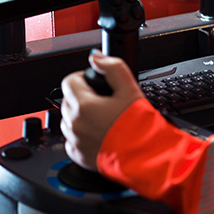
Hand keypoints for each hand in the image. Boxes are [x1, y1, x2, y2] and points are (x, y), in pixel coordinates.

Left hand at [60, 50, 142, 170]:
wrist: (145, 156)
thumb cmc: (139, 127)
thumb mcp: (130, 90)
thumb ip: (112, 68)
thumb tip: (96, 57)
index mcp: (83, 105)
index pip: (69, 81)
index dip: (85, 78)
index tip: (97, 84)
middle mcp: (73, 123)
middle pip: (68, 100)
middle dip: (84, 98)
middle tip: (106, 103)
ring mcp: (74, 140)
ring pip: (69, 120)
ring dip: (82, 116)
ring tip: (105, 120)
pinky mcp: (77, 155)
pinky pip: (73, 139)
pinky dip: (83, 135)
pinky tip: (102, 134)